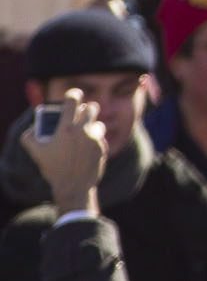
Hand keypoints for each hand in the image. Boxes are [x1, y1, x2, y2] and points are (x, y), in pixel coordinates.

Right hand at [24, 92, 104, 216]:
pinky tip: (86, 148)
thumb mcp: (36, 153)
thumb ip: (29, 137)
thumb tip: (33, 128)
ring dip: (92, 125)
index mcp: (66, 128)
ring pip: (98, 122)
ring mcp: (95, 139)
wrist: (74, 186)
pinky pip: (100, 138)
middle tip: (80, 115)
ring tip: (84, 132)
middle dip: (86, 109)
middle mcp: (83, 130)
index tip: (72, 95)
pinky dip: (94, 140)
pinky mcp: (103, 147)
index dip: (73, 94)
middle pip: (92, 107)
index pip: (73, 101)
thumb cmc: (54, 168)